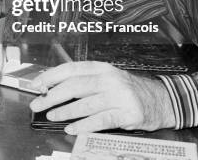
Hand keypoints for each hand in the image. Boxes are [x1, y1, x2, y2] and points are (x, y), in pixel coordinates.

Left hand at [29, 61, 175, 133]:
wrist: (162, 100)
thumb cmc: (128, 90)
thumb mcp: (106, 79)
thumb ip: (83, 81)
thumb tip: (51, 87)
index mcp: (101, 68)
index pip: (70, 69)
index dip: (50, 76)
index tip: (35, 85)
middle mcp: (109, 79)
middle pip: (74, 85)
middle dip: (52, 96)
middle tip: (37, 104)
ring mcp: (119, 96)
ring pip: (85, 103)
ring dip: (65, 111)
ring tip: (51, 115)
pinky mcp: (128, 113)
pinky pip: (101, 120)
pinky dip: (83, 125)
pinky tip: (72, 128)